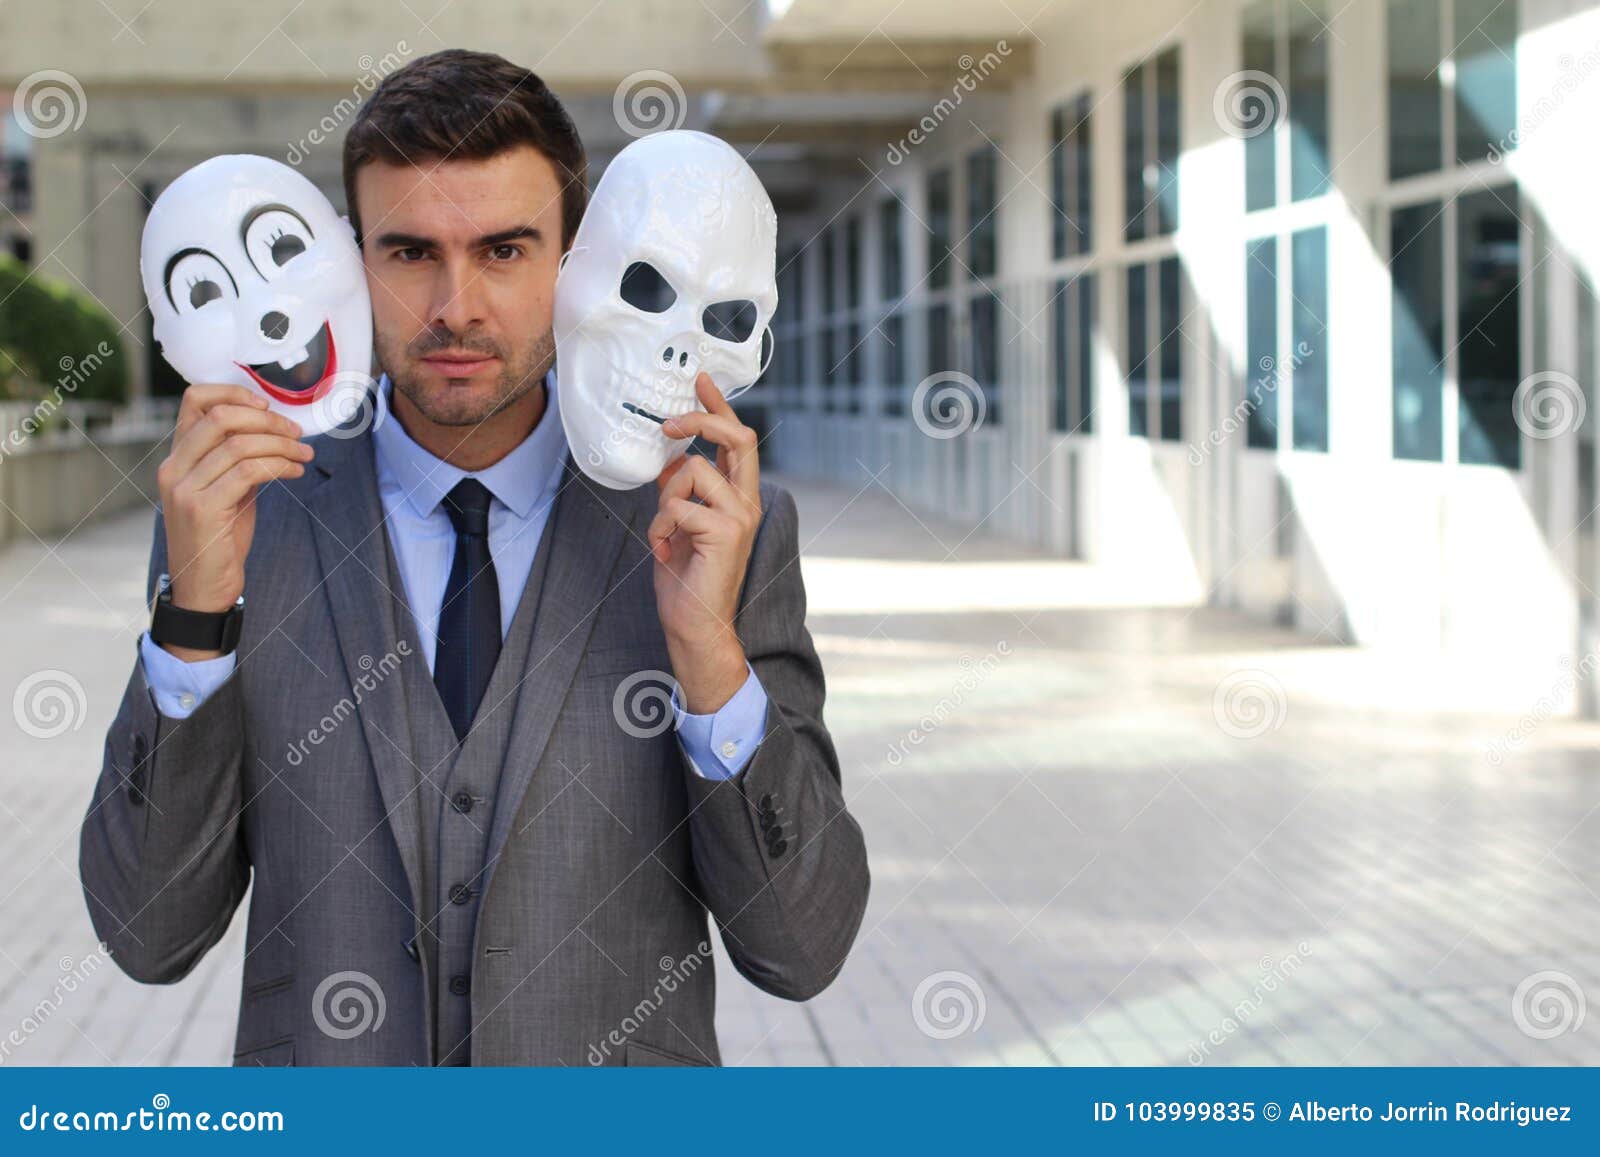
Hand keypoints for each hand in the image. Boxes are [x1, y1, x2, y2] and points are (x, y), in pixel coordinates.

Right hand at [155, 385, 313, 660]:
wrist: (204, 587)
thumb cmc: (220, 538)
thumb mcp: (227, 490)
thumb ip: (237, 459)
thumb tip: (273, 429)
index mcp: (176, 458)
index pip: (194, 401)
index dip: (233, 393)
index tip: (268, 407)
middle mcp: (173, 468)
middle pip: (220, 418)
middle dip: (268, 421)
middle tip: (297, 432)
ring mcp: (184, 488)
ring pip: (238, 444)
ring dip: (281, 444)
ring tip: (304, 453)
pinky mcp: (202, 509)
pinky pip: (248, 471)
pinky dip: (279, 465)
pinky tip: (295, 471)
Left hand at [648, 373, 761, 713]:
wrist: (696, 625)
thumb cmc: (688, 580)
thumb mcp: (678, 524)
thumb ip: (681, 492)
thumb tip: (670, 461)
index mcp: (739, 498)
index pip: (736, 441)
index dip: (719, 407)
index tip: (702, 381)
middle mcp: (747, 503)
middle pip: (736, 437)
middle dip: (701, 418)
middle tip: (670, 420)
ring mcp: (740, 517)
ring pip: (692, 470)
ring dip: (665, 498)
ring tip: (666, 532)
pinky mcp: (726, 532)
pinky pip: (678, 504)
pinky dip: (662, 525)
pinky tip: (667, 549)